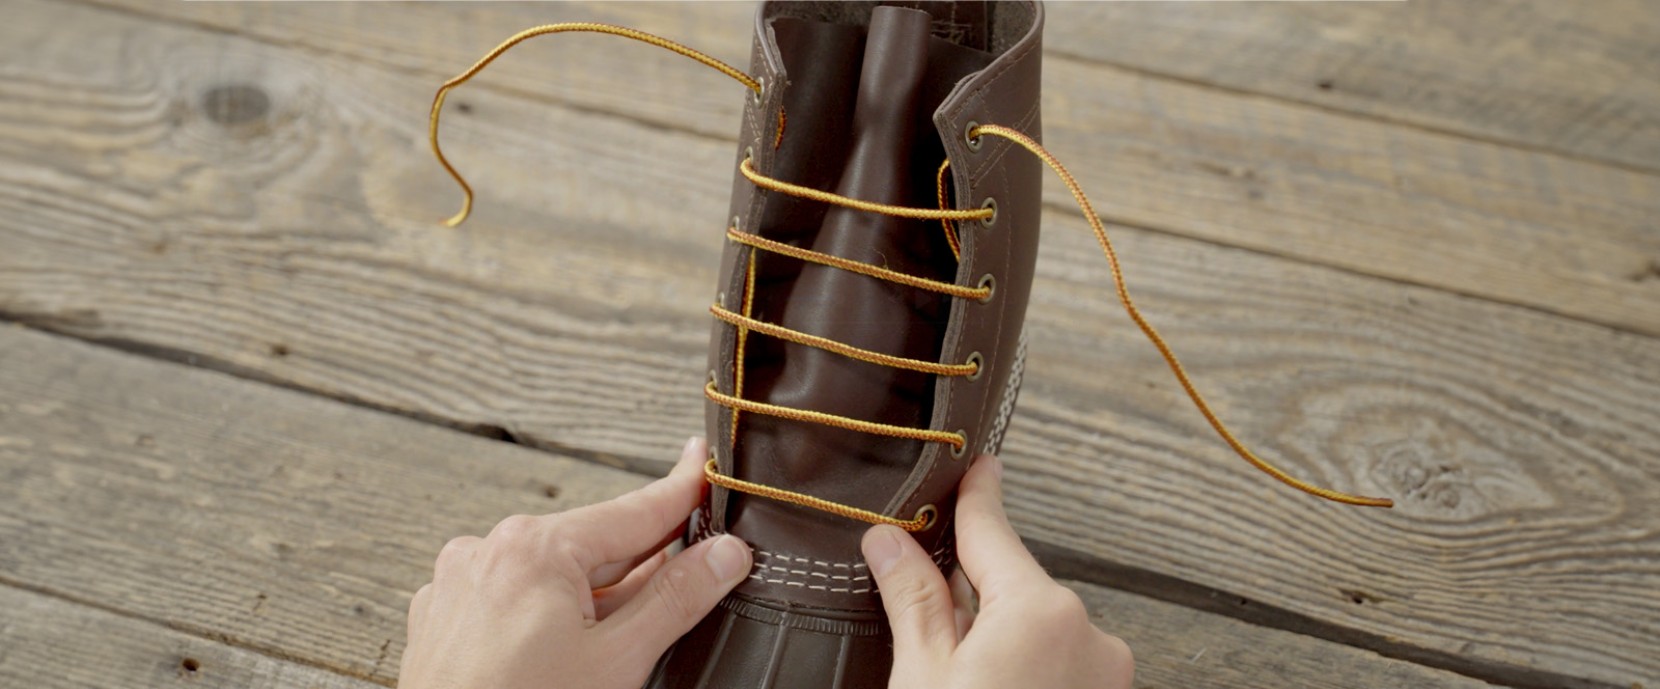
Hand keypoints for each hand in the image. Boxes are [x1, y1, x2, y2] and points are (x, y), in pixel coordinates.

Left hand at [399, 437, 751, 688]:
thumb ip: (675, 600)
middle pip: (594, 544)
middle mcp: (489, 552)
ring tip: (628, 631)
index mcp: (534, 548)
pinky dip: (551, 612)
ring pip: (554, 574)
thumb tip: (723, 555)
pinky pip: (515, 598)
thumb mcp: (617, 659)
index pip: (633, 511)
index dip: (681, 491)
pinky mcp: (448, 620)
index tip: (704, 466)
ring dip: (598, 595)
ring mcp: (462, 586)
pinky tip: (574, 645)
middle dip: (644, 559)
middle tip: (695, 563)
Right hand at [862, 454, 1133, 688]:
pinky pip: (1059, 658)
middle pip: (1012, 584)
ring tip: (953, 672)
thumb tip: (889, 540)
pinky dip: (1025, 662)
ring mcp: (1106, 669)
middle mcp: (1086, 631)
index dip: (976, 494)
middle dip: (969, 588)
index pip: (992, 531)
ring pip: (1035, 626)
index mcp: (1038, 611)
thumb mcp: (923, 675)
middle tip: (921, 604)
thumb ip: (913, 601)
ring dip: (997, 635)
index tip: (978, 463)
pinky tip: (989, 682)